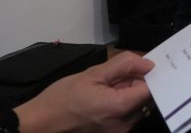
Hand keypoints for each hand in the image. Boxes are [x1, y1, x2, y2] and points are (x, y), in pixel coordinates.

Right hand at [14, 51, 153, 132]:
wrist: (39, 123)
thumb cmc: (62, 97)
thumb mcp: (92, 74)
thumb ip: (123, 66)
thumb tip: (148, 64)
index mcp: (120, 107)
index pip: (151, 89)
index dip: (149, 75)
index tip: (141, 66)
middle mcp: (124, 124)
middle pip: (146, 99)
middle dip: (136, 83)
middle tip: (116, 76)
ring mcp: (119, 132)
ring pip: (137, 107)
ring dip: (128, 94)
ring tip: (106, 88)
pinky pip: (126, 116)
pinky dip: (121, 104)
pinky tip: (104, 98)